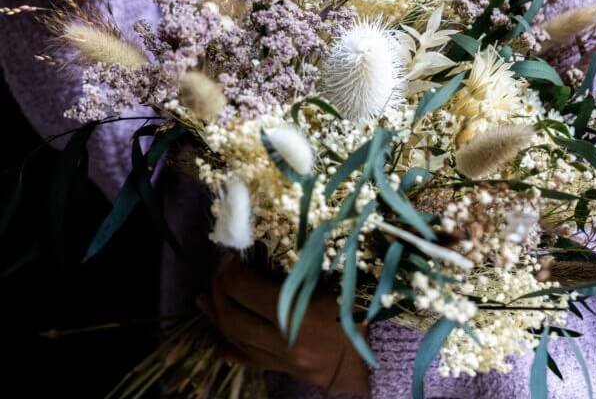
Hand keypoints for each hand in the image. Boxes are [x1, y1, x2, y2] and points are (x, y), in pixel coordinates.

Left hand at [197, 255, 370, 396]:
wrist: (382, 359)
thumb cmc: (364, 308)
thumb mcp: (338, 276)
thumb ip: (306, 261)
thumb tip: (280, 235)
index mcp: (297, 312)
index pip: (244, 289)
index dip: (230, 269)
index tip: (230, 254)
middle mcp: (284, 340)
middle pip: (233, 315)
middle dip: (218, 290)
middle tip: (216, 272)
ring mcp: (283, 359)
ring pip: (236, 339)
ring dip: (216, 317)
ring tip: (202, 300)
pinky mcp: (287, 371)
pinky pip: (252, 361)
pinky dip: (233, 349)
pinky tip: (220, 344)